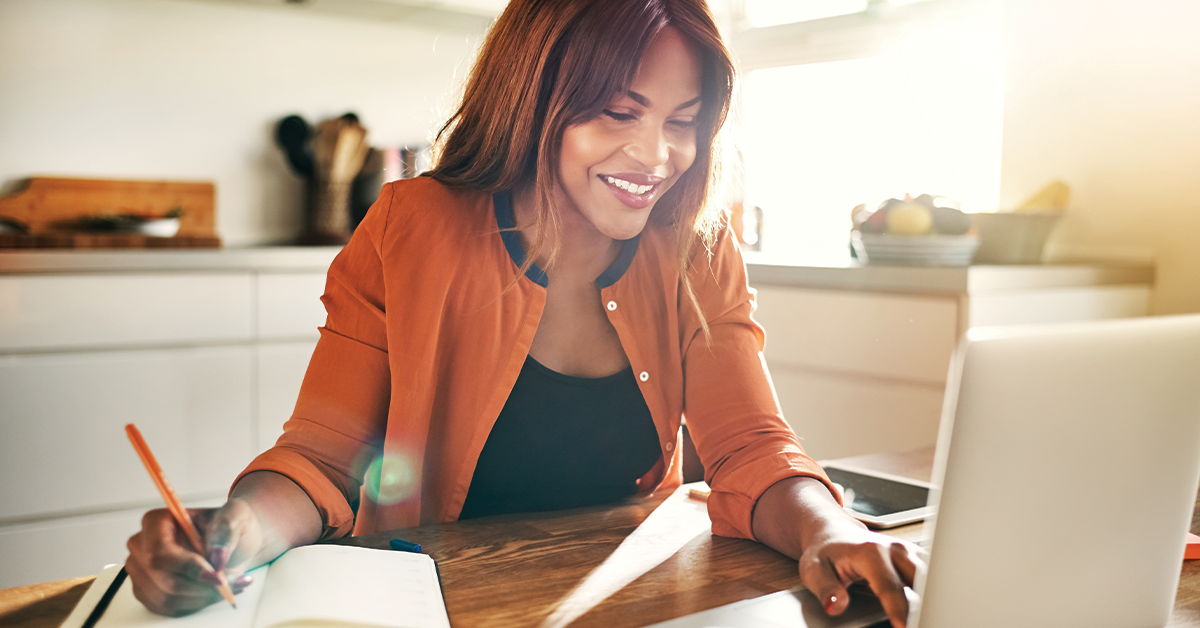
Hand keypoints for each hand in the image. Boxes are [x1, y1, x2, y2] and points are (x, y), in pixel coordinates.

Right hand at [124, 499, 262, 615]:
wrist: (232, 543)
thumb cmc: (228, 527)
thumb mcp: (235, 517)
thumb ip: (226, 531)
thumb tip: (217, 556)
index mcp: (156, 522)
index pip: (160, 551)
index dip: (187, 567)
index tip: (217, 576)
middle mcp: (142, 547)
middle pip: (161, 578)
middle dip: (200, 586)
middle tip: (229, 584)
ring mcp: (142, 572)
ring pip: (166, 597)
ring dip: (201, 597)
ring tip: (227, 587)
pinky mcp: (149, 593)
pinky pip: (169, 608)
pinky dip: (196, 604)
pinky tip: (213, 592)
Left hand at [797, 520, 924, 627]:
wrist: (832, 533)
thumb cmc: (824, 552)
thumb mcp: (814, 570)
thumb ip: (826, 589)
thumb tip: (835, 606)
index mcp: (870, 552)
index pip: (890, 587)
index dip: (899, 611)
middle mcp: (893, 549)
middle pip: (921, 580)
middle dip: (927, 603)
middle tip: (925, 621)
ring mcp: (906, 552)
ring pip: (931, 576)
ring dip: (933, 596)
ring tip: (930, 617)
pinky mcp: (914, 557)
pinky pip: (930, 575)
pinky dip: (933, 591)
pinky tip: (929, 607)